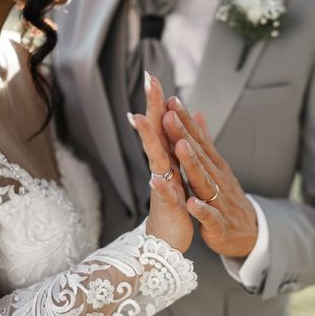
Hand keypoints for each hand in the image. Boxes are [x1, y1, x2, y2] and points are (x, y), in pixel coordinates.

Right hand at [130, 73, 192, 251]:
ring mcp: (162, 187)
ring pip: (155, 160)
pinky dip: (161, 187)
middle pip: (155, 135)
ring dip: (149, 141)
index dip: (157, 102)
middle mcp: (161, 169)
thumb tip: (168, 123)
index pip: (161, 126)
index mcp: (166, 160)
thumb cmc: (172, 204)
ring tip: (140, 120)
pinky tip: (155, 176)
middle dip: (151, 109)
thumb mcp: (174, 171)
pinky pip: (164, 196)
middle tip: (147, 82)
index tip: (152, 76)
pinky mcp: (168, 208)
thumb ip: (172, 146)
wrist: (167, 239)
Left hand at [162, 98, 257, 257]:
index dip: (185, 121)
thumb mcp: (217, 167)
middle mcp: (216, 179)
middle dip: (183, 134)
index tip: (171, 100)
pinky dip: (200, 210)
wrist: (249, 231)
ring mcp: (218, 200)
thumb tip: (198, 114)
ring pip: (203, 180)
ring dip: (192, 164)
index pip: (198, 140)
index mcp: (214, 166)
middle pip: (198, 155)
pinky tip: (190, 203)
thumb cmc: (227, 197)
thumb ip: (205, 142)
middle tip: (169, 115)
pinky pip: (209, 216)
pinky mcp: (218, 223)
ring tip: (180, 147)